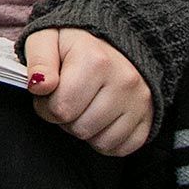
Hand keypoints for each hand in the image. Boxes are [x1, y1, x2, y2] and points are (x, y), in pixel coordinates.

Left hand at [24, 27, 153, 155]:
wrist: (111, 42)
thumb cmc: (72, 44)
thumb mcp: (45, 40)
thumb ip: (38, 62)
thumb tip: (39, 86)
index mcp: (95, 61)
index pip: (60, 109)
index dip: (44, 106)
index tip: (47, 94)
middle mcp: (124, 81)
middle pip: (80, 129)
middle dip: (64, 119)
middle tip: (66, 99)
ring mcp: (141, 101)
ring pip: (101, 142)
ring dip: (85, 130)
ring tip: (83, 107)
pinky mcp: (150, 117)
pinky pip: (123, 148)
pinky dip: (106, 140)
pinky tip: (99, 119)